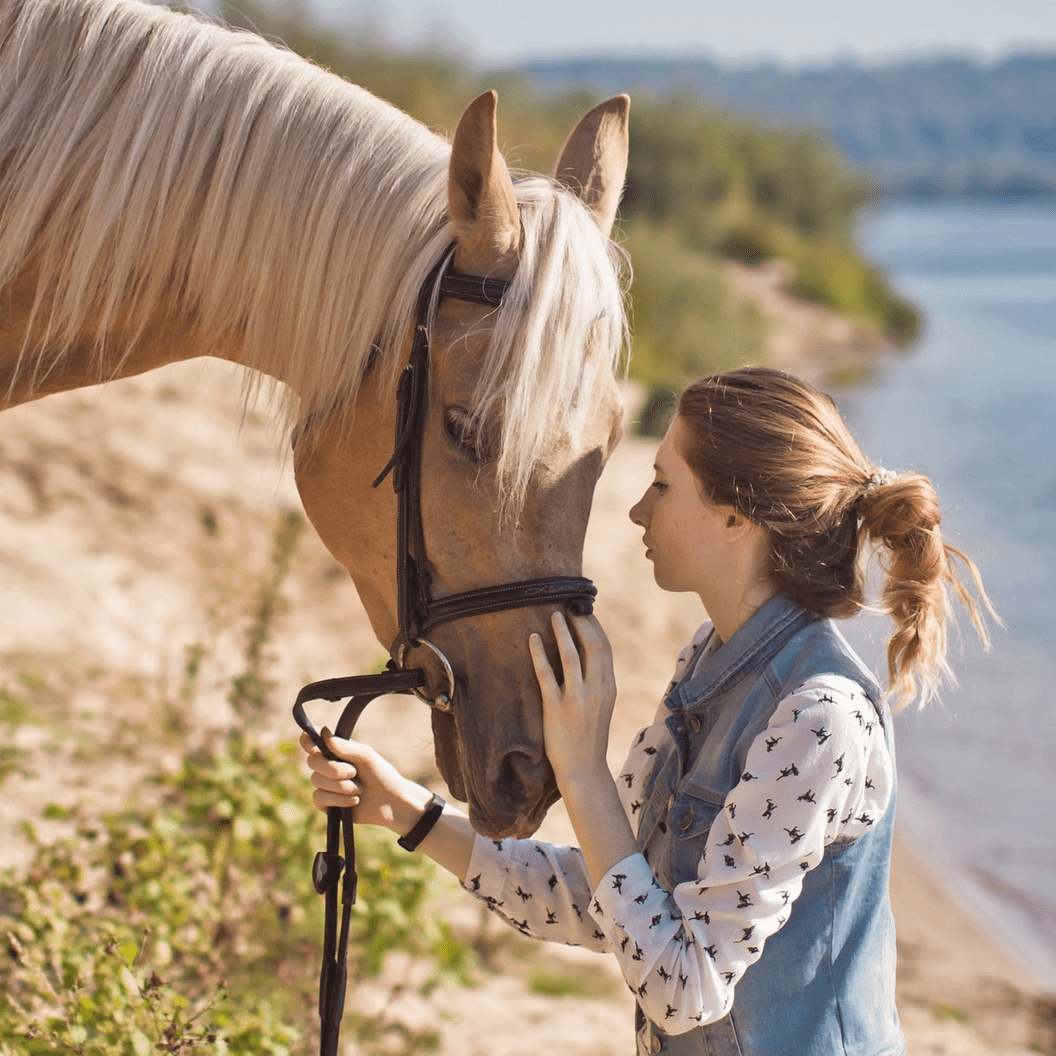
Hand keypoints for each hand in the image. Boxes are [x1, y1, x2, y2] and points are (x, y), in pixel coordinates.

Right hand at [299, 729, 431, 831]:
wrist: (391, 802)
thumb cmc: (381, 774)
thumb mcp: (366, 756)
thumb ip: (345, 746)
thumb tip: (323, 731)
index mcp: (335, 749)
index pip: (309, 740)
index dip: (308, 740)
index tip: (316, 746)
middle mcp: (327, 765)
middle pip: (312, 761)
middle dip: (333, 769)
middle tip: (354, 772)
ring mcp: (324, 784)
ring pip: (317, 781)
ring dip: (342, 786)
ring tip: (360, 788)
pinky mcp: (325, 803)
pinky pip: (319, 798)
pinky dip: (339, 800)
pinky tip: (354, 800)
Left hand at [528, 611, 616, 788]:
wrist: (584, 769)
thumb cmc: (589, 735)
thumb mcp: (602, 704)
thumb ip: (597, 680)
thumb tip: (587, 652)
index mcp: (609, 687)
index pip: (605, 647)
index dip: (594, 626)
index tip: (584, 610)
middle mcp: (596, 690)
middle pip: (593, 646)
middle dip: (581, 622)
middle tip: (569, 606)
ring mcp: (577, 699)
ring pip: (571, 656)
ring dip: (562, 632)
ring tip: (553, 614)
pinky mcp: (556, 709)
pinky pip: (546, 675)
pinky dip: (538, 654)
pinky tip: (531, 638)